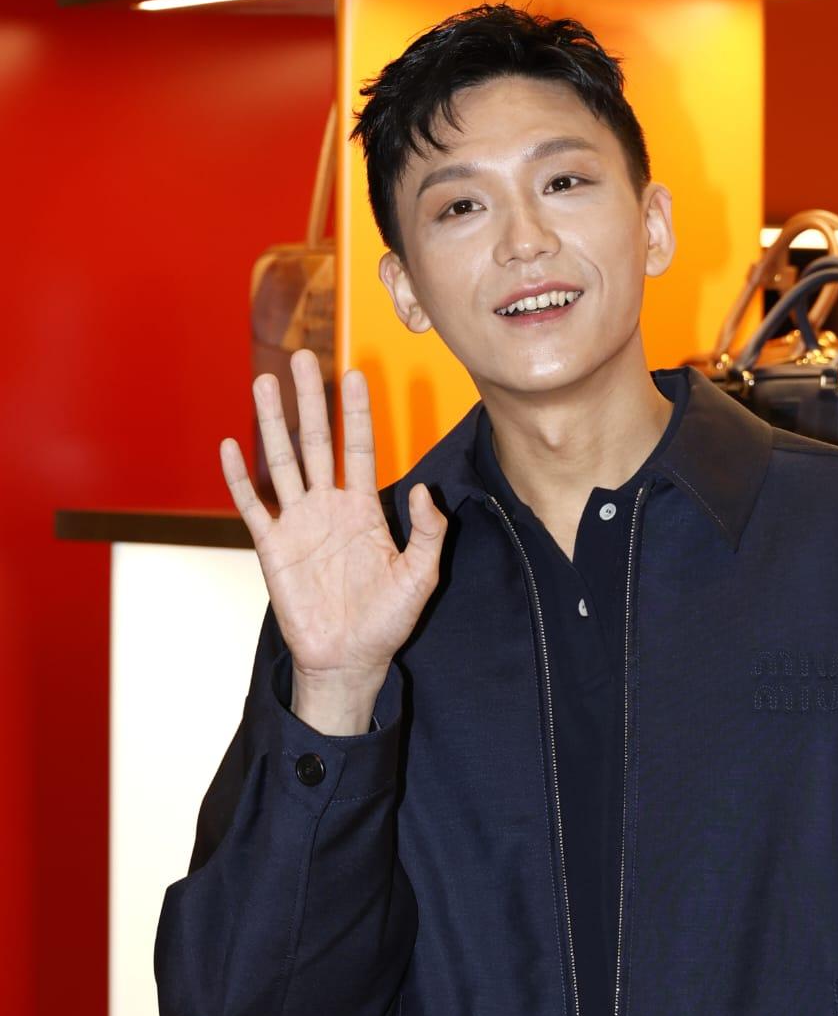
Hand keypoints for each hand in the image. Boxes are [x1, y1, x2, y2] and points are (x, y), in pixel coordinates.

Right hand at [220, 349, 447, 700]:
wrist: (348, 660)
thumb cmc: (386, 621)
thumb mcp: (421, 576)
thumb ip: (428, 533)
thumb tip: (422, 490)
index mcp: (364, 510)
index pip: (360, 448)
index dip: (358, 412)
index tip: (355, 373)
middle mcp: (328, 507)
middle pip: (316, 441)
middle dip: (310, 398)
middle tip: (302, 355)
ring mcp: (298, 524)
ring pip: (281, 461)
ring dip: (272, 422)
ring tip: (263, 382)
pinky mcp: (272, 547)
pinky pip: (252, 505)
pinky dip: (239, 477)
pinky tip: (231, 446)